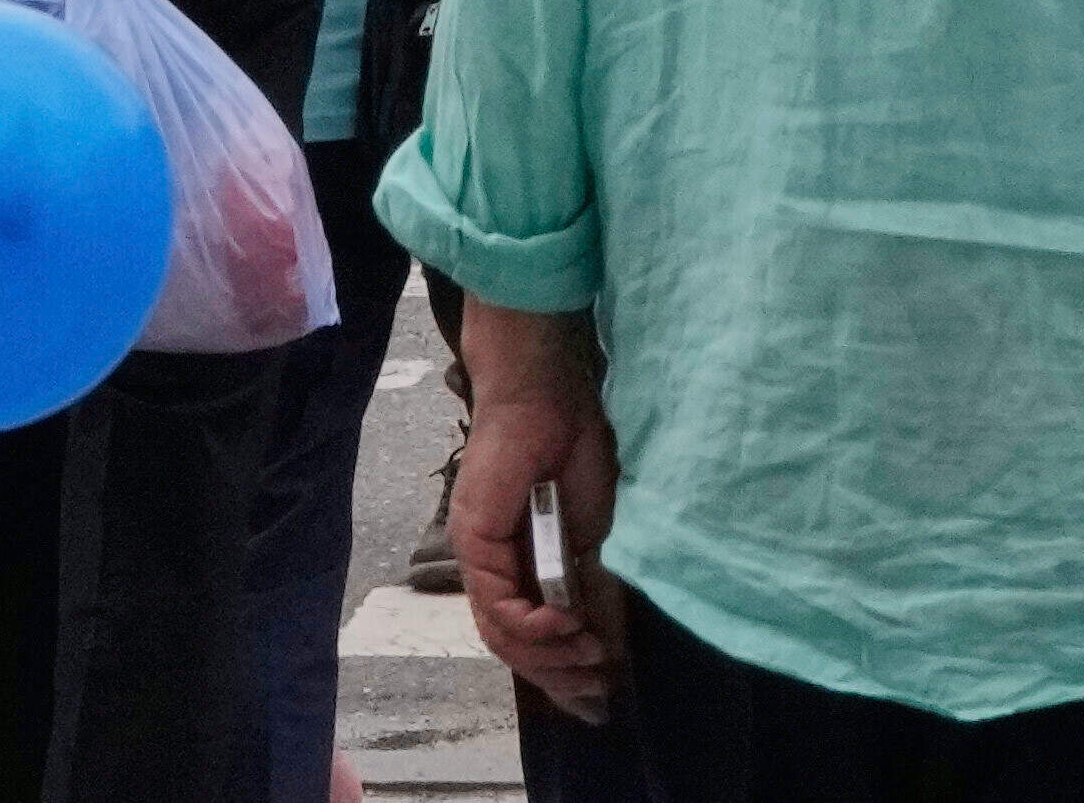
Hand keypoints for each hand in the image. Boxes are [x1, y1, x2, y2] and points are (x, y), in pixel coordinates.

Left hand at [449, 304, 633, 723]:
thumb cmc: (576, 443)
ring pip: (501, 633)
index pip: (532, 632)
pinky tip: (565, 624)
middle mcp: (495, 567)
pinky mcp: (475, 541)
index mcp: (524, 563)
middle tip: (596, 692)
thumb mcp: (600, 528)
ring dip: (547, 655)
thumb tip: (608, 635)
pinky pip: (497, 604)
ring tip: (589, 658)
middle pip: (513, 644)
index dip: (563, 668)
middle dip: (557, 675)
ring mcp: (481, 556)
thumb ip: (594, 580)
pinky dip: (532, 624)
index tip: (602, 689)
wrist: (548, 391)